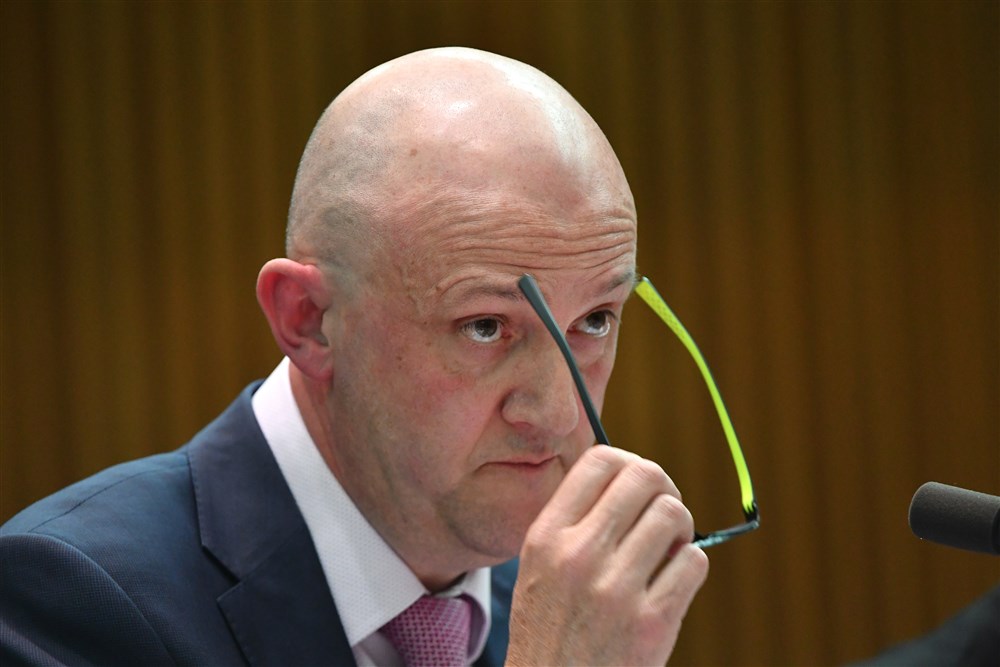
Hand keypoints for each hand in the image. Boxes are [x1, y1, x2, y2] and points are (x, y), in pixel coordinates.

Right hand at [505, 446, 708, 665]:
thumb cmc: (549, 630)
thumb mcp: (538, 568)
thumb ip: (572, 522)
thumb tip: (628, 477)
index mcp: (546, 537)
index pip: (599, 461)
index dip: (629, 462)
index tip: (637, 484)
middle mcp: (578, 556)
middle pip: (644, 477)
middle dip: (663, 488)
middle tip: (662, 511)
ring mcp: (616, 590)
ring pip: (673, 514)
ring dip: (681, 526)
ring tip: (669, 547)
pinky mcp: (652, 624)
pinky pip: (694, 562)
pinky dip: (690, 564)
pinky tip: (672, 579)